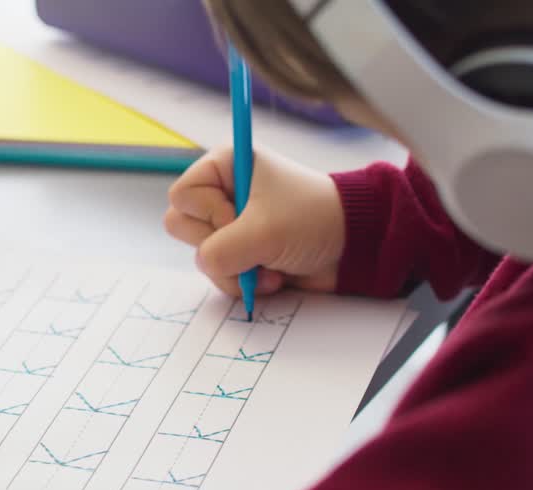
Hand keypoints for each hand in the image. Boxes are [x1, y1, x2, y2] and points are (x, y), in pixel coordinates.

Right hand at [165, 147, 345, 296]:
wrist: (351, 246)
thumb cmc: (313, 219)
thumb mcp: (263, 232)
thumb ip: (221, 251)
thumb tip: (205, 265)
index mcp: (225, 166)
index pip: (182, 196)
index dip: (208, 214)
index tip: (240, 218)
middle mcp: (223, 192)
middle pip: (183, 227)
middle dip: (219, 246)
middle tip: (253, 241)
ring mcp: (231, 225)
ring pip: (202, 257)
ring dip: (235, 270)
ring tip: (269, 265)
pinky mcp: (241, 252)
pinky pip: (219, 273)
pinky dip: (243, 281)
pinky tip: (272, 276)